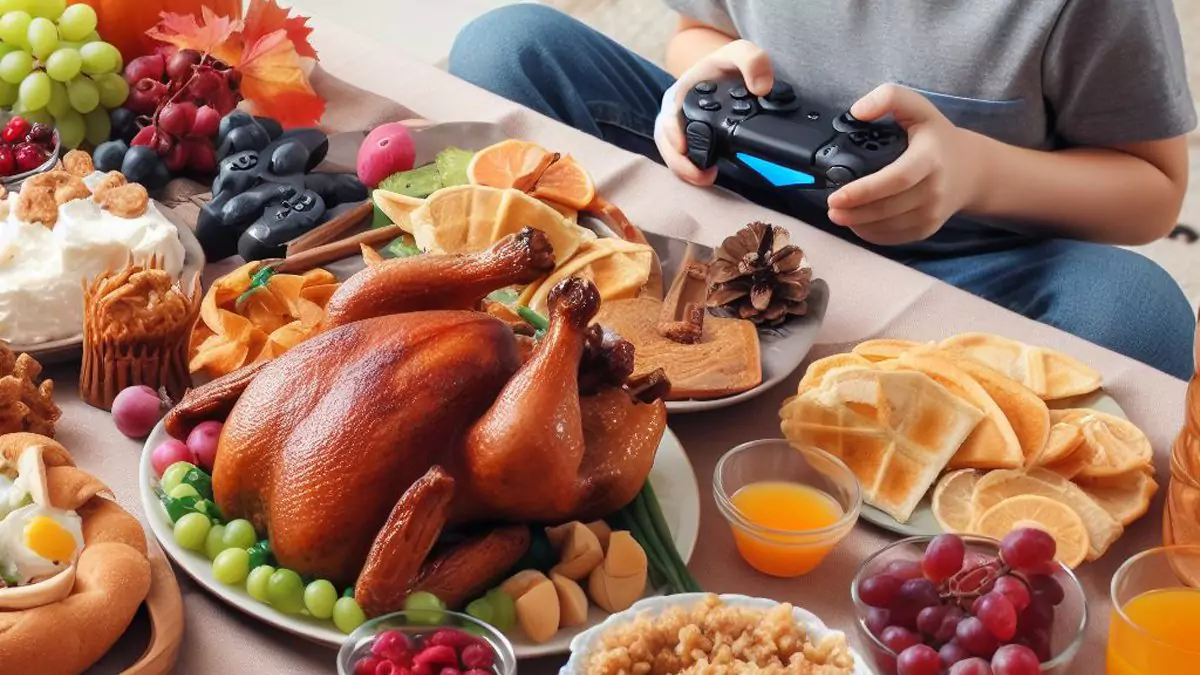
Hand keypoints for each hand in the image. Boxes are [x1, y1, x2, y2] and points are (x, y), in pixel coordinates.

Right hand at [654, 40, 772, 185]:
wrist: (726, 72)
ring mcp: (679, 131)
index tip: (684, 147)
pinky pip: (683, 160)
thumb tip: (761, 88)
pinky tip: (709, 174)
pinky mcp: (689, 143)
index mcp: (679, 94)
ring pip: (673, 156)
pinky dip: (692, 170)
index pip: (667, 117)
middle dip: (680, 163)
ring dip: (686, 170)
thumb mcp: (738, 52)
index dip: (672, 133)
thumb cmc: (725, 65)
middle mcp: (674, 115)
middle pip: (666, 143)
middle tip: (703, 174)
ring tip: (708, 177)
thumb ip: (752, 60)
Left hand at [827, 84, 985, 245]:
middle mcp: (934, 189)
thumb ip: (889, 97)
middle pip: (888, 208)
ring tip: (839, 215)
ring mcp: (932, 213)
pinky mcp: (927, 229)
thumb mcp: (918, 107)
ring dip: (859, 224)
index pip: (895, 179)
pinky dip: (872, 234)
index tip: (836, 197)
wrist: (971, 169)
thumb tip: (857, 111)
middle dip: (854, 212)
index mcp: (930, 158)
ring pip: (889, 226)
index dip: (863, 191)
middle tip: (831, 209)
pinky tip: (857, 224)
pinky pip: (895, 237)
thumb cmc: (937, 137)